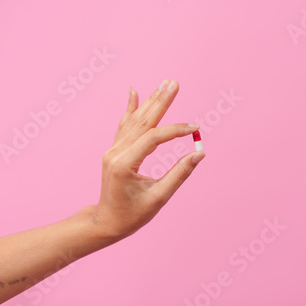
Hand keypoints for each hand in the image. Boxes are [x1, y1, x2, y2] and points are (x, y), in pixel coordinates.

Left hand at [94, 79, 204, 240]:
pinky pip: (124, 125)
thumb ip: (179, 174)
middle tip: (175, 83)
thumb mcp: (159, 198)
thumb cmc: (133, 215)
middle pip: (143, 121)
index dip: (176, 130)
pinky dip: (131, 108)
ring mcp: (113, 150)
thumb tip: (199, 154)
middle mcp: (116, 153)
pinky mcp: (114, 150)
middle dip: (161, 102)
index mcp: (125, 164)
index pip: (154, 138)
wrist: (106, 221)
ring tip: (164, 84)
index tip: (195, 128)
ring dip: (151, 101)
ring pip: (135, 120)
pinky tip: (134, 92)